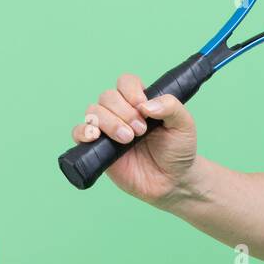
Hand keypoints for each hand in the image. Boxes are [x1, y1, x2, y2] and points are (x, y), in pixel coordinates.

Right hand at [71, 73, 198, 205]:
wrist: (172, 181)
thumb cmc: (178, 150)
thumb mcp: (185, 125)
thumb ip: (171, 107)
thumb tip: (145, 105)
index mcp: (141, 102)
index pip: (126, 82)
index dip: (131, 91)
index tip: (143, 107)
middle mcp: (122, 112)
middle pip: (108, 96)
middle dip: (123, 112)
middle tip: (141, 131)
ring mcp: (108, 130)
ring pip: (93, 111)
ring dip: (109, 122)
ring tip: (128, 139)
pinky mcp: (98, 148)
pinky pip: (79, 132)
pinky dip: (83, 131)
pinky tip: (96, 137)